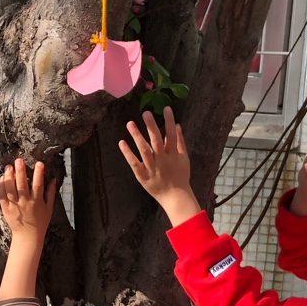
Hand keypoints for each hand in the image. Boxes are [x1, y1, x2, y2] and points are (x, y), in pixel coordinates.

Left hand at [0, 160, 56, 244]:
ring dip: (9, 177)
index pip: (38, 185)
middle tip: (19, 160)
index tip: (39, 163)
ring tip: (8, 166)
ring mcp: (15, 206)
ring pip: (10, 189)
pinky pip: (2, 196)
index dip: (39, 173)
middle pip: (22, 185)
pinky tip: (2, 178)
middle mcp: (25, 203)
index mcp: (37, 202)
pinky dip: (1, 187)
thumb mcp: (49, 208)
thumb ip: (51, 193)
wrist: (28, 236)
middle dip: (20, 171)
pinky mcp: (6, 209)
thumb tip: (54, 179)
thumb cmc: (40, 222)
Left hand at [119, 108, 201, 227]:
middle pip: (156, 141)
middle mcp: (162, 161)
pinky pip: (134, 164)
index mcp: (173, 155)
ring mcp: (152, 169)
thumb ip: (180, 142)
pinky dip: (128, 154)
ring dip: (137, 137)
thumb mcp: (184, 158)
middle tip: (146, 113)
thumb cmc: (180, 176)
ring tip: (130, 123)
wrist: (175, 197)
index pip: (171, 135)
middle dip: (151, 126)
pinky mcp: (142, 176)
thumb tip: (177, 125)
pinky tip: (122, 142)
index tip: (166, 108)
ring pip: (144, 151)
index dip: (169, 121)